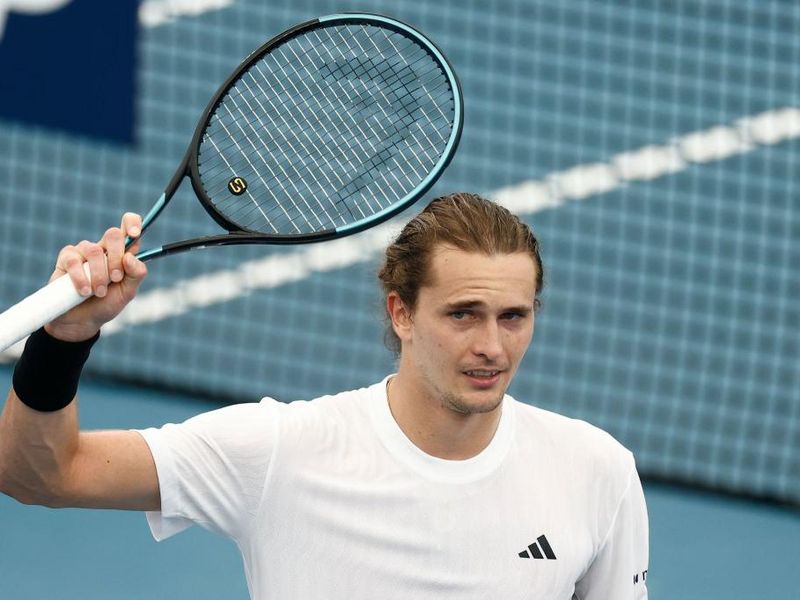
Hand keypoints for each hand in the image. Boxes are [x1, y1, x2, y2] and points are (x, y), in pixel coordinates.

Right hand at [44, 213, 147, 341]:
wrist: (82, 321)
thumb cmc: (106, 304)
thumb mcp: (128, 292)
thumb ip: (136, 275)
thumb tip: (131, 257)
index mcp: (123, 253)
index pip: (129, 226)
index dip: (133, 223)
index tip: (134, 234)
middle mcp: (104, 248)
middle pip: (113, 235)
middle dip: (117, 258)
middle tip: (116, 279)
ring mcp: (84, 252)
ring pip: (95, 250)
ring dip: (99, 275)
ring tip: (99, 292)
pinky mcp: (66, 259)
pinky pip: (74, 261)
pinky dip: (81, 278)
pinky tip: (84, 291)